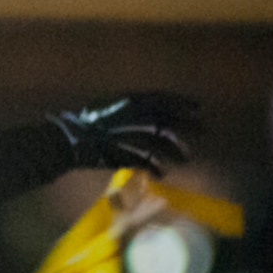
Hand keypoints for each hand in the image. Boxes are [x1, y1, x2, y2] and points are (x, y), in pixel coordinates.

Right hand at [48, 92, 200, 175]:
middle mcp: (132, 115)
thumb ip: (129, 107)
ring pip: (161, 141)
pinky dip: (157, 167)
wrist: (68, 140)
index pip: (163, 99)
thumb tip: (147, 108)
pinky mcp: (123, 154)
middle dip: (189, 126)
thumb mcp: (109, 105)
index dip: (183, 103)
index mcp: (129, 100)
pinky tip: (163, 173)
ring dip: (176, 150)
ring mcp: (129, 134)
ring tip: (186, 158)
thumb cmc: (85, 122)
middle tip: (205, 131)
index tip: (199, 107)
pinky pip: (146, 161)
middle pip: (168, 119)